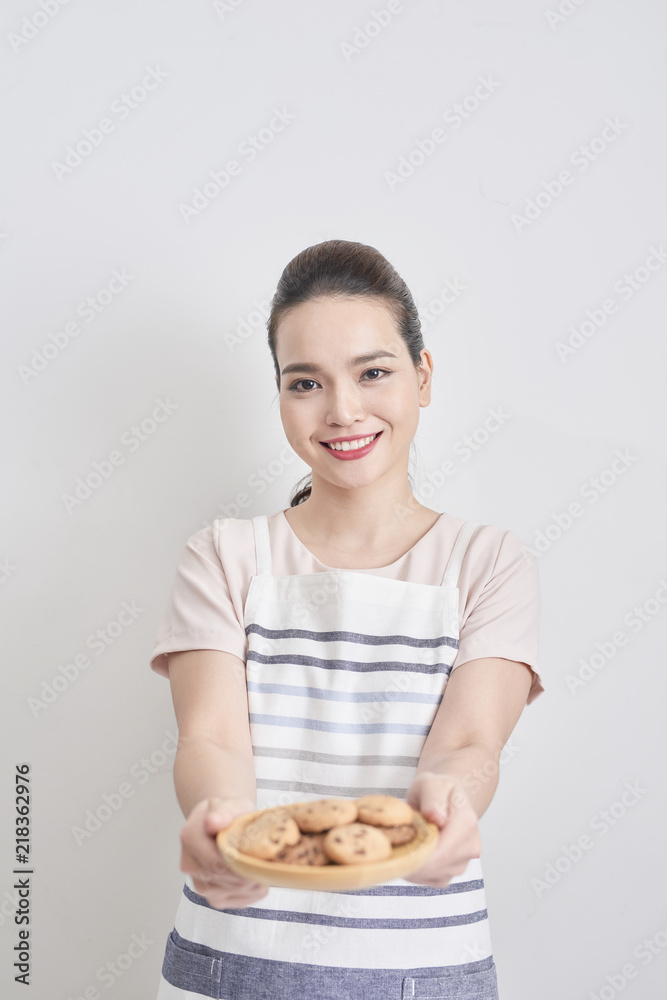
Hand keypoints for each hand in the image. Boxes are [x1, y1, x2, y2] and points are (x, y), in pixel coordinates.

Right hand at [179, 797, 268, 908]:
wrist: (223, 824)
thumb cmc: (229, 813)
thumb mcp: (230, 804)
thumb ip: (223, 812)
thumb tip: (212, 822)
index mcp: (190, 837)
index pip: (216, 861)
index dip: (241, 861)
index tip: (259, 854)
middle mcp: (190, 864)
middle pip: (228, 878)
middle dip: (250, 870)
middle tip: (266, 857)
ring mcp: (200, 885)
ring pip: (236, 891)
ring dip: (254, 880)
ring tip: (262, 863)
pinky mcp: (214, 898)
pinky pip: (240, 901)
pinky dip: (255, 891)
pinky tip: (258, 876)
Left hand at [404, 772, 480, 887]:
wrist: (446, 798)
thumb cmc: (437, 789)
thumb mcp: (430, 784)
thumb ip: (433, 798)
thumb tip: (437, 818)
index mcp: (467, 823)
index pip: (443, 852)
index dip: (417, 856)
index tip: (395, 847)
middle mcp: (471, 846)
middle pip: (436, 867)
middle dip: (411, 859)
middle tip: (393, 843)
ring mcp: (463, 862)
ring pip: (432, 876)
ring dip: (413, 865)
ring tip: (404, 842)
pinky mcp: (452, 872)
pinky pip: (431, 880)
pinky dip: (416, 871)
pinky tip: (411, 852)